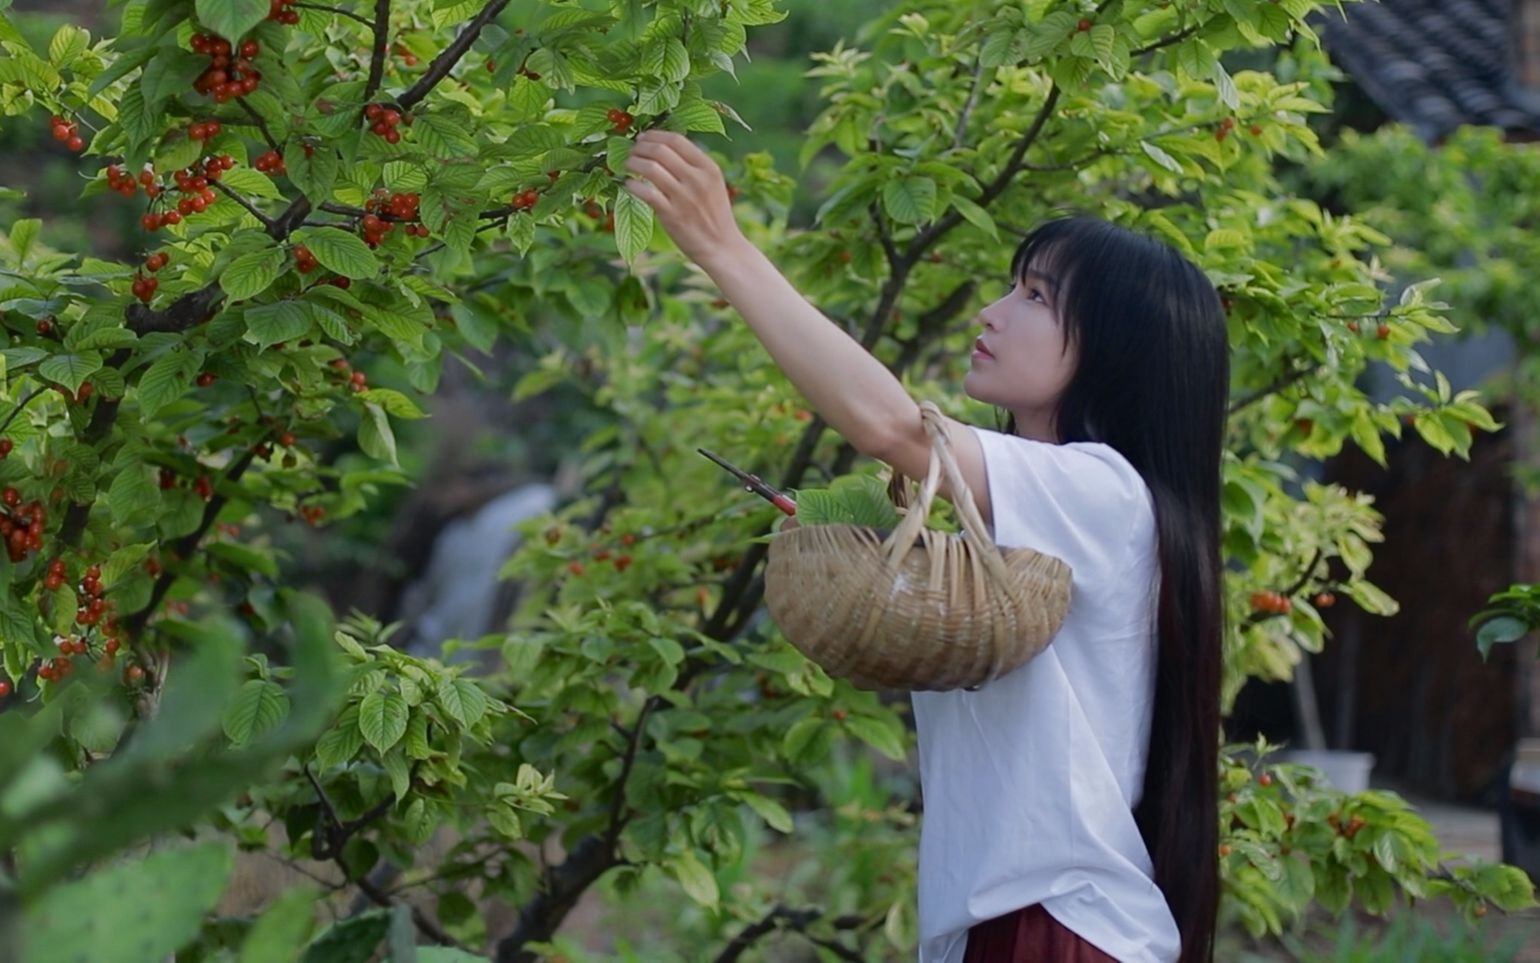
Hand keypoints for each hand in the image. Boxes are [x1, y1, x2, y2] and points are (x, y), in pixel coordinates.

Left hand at [622, 130, 747, 271]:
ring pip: (650, 167)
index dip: (655, 135)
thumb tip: (664, 147)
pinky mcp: (671, 215)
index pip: (676, 140)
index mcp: (708, 167)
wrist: (721, 247)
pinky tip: (628, 184)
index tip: (643, 138)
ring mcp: (683, 197)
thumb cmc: (714, 214)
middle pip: (660, 150)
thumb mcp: (712, 183)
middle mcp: (696, 179)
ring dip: (633, 162)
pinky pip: (645, 192)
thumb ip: (693, 165)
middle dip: (640, 147)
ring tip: (627, 165)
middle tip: (632, 151)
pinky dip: (632, 185)